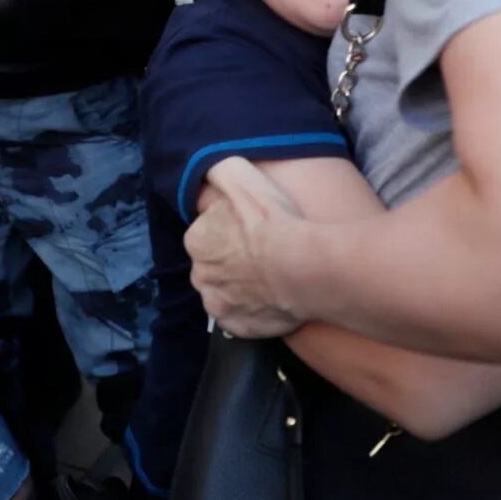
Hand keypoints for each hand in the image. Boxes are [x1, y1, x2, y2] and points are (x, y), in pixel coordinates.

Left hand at [185, 157, 307, 339]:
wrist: (303, 266)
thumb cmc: (274, 220)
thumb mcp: (243, 176)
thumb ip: (221, 172)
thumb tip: (210, 172)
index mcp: (197, 240)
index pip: (207, 235)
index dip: (230, 232)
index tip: (252, 232)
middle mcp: (200, 275)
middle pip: (213, 266)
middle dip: (231, 263)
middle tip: (262, 256)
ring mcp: (218, 305)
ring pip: (224, 294)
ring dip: (239, 289)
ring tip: (269, 281)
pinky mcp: (237, 327)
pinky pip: (240, 319)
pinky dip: (252, 312)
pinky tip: (271, 301)